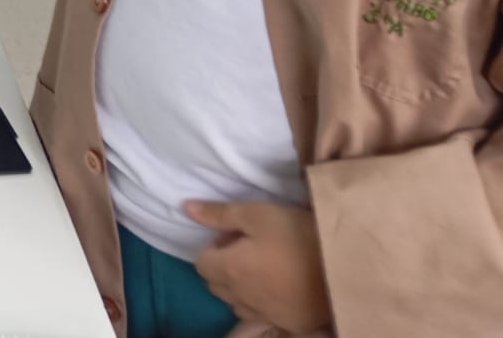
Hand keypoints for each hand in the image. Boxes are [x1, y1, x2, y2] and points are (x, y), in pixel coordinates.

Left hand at [187, 200, 331, 333]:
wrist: (344, 266)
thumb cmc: (296, 234)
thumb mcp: (257, 213)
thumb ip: (219, 214)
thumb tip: (186, 209)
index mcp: (229, 269)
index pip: (201, 263)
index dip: (214, 247)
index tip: (235, 236)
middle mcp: (241, 297)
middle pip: (216, 285)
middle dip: (223, 266)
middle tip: (249, 248)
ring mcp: (266, 314)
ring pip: (237, 303)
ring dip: (240, 287)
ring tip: (265, 266)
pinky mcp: (289, 323)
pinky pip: (262, 316)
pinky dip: (262, 302)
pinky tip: (281, 286)